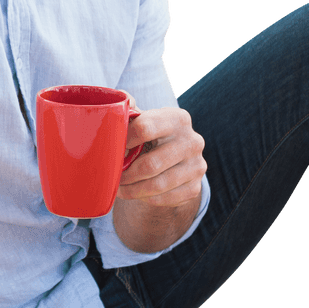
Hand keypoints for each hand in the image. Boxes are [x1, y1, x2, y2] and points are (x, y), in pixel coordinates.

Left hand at [116, 94, 205, 208]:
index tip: (111, 149)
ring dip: (133, 190)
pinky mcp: (196, 188)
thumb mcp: (142, 119)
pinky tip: (136, 193)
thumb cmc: (150, 135)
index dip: (122, 141)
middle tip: (112, 176)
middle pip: (151, 164)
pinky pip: (165, 199)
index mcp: (178, 118)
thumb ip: (128, 109)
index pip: (144, 128)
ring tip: (119, 188)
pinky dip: (146, 198)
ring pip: (157, 185)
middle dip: (126, 174)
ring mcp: (197, 166)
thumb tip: (117, 108)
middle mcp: (193, 141)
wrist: (174, 159)